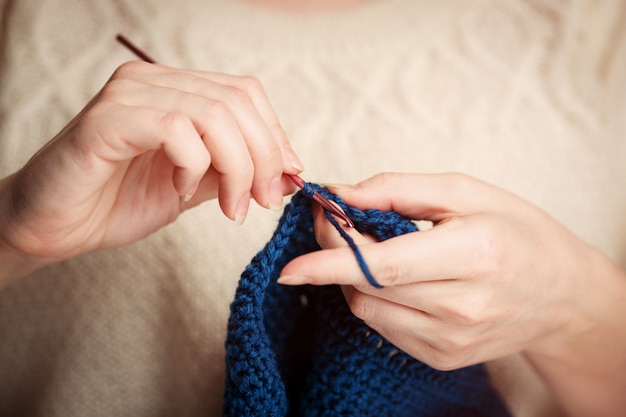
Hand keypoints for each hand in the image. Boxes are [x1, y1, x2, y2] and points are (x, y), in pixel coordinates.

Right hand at [0, 61, 302, 283]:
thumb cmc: (119, 202)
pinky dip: (193, 165)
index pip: (246, 93)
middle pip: (237, 101)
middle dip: (264, 157)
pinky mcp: (107, 120)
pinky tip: (180, 189)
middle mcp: (153, 80)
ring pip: (214, 115)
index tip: (287, 180)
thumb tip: (290, 170)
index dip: (275, 135)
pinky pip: (176, 130)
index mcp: (176, 89)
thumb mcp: (195, 186)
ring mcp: (128, 94)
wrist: (56, 226)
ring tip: (233, 207)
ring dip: (237, 168)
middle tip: (263, 201)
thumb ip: (236, 170)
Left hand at [280, 172, 625, 415]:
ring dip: (353, 277)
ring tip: (376, 249)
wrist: (559, 293)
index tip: (292, 262)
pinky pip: (383, 326)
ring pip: (368, 308)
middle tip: (338, 222)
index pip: (383, 265)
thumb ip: (397, 189)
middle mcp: (462, 307)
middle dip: (336, 255)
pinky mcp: (443, 356)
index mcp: (473, 256)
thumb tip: (340, 194)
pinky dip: (374, 297)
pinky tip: (396, 279)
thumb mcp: (465, 192)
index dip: (330, 261)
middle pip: (367, 285)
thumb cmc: (515, 231)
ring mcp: (452, 339)